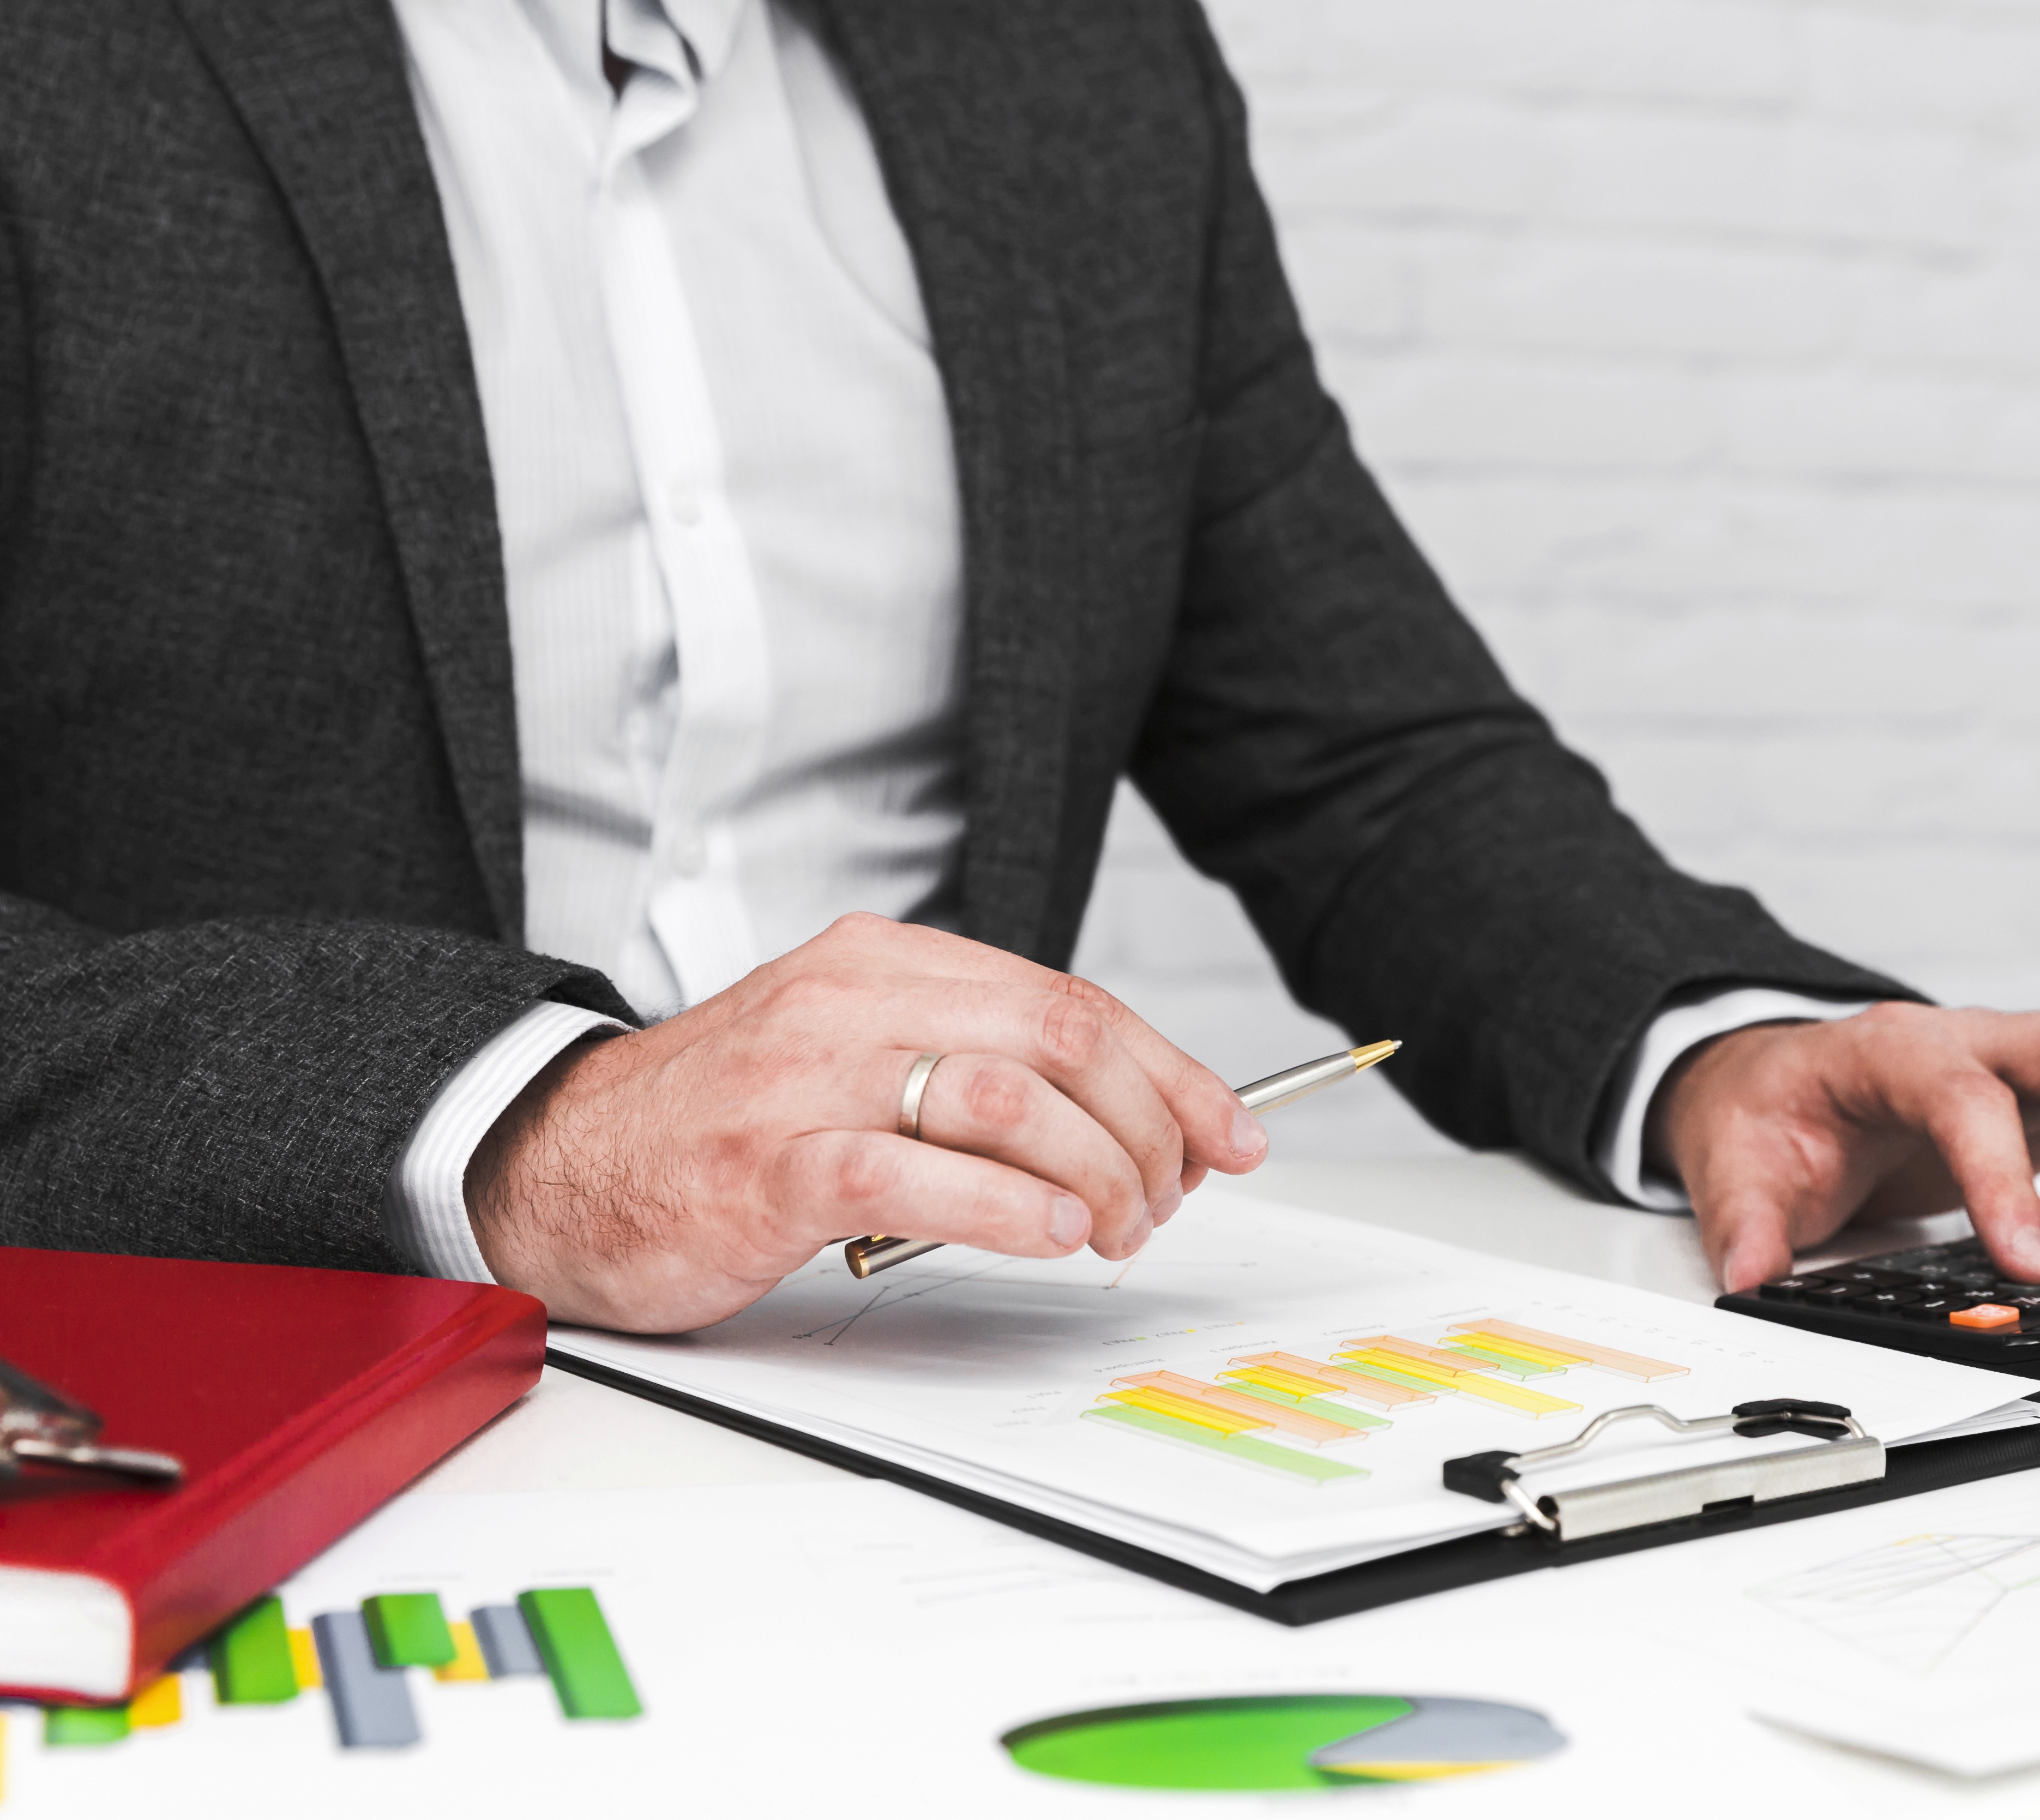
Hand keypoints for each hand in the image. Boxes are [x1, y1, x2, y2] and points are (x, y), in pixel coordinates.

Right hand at [464, 915, 1267, 1332]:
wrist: (560, 1162)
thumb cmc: (728, 1124)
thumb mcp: (861, 1059)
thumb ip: (976, 1072)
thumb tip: (1126, 1124)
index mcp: (886, 962)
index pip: (1071, 1001)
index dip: (1171, 1073)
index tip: (1228, 1136)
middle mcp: (852, 1000)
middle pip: (1060, 1037)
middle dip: (1147, 1125)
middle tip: (1163, 1199)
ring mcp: (806, 1079)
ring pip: (1005, 1094)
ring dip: (1094, 1169)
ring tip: (1113, 1227)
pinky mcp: (768, 1163)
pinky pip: (908, 1172)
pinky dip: (1001, 1203)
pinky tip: (1047, 1231)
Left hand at [1649, 1003, 2039, 1292]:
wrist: (1779, 1080)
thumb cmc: (1770, 1114)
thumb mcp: (1733, 1167)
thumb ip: (1743, 1225)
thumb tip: (1753, 1278)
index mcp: (1886, 1052)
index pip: (1962, 1096)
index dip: (2002, 1177)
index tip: (2027, 1265)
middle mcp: (1970, 1039)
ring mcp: (2021, 1058)